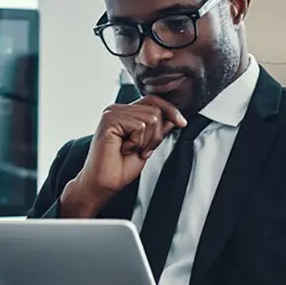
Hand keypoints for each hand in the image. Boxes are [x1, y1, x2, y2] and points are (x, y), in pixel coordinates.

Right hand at [60, 95, 185, 216]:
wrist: (104, 184)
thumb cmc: (120, 168)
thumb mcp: (147, 146)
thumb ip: (158, 130)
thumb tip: (173, 118)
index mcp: (124, 113)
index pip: (153, 100)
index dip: (170, 110)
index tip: (182, 123)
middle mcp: (117, 110)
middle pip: (155, 110)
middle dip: (156, 135)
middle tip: (142, 151)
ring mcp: (112, 113)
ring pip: (151, 118)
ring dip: (146, 141)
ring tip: (130, 150)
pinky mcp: (109, 120)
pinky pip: (139, 126)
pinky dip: (136, 143)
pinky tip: (122, 149)